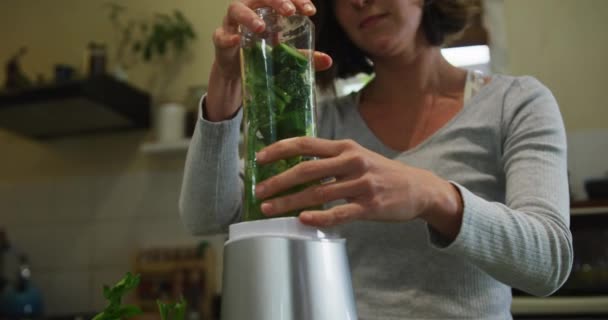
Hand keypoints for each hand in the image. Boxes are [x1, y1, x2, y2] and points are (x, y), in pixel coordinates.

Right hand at [206, 0, 331, 121]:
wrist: (239, 73)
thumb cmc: (263, 55)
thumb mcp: (286, 55)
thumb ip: (304, 56)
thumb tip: (328, 60)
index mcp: (268, 10)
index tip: (310, 10)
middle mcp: (250, 11)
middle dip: (276, 1)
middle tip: (290, 12)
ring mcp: (232, 24)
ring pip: (236, 9)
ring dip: (249, 16)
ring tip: (261, 28)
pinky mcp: (221, 40)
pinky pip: (221, 35)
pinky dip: (228, 37)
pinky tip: (237, 41)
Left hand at [255, 137, 463, 237]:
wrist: (418, 188)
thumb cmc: (381, 173)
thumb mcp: (357, 157)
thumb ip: (330, 159)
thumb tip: (296, 166)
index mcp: (345, 147)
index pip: (305, 144)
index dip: (279, 150)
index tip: (259, 159)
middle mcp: (352, 162)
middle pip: (306, 170)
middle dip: (277, 181)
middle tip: (258, 191)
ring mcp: (361, 184)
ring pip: (317, 193)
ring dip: (289, 202)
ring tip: (269, 209)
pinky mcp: (370, 206)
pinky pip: (339, 212)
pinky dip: (319, 217)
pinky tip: (302, 219)